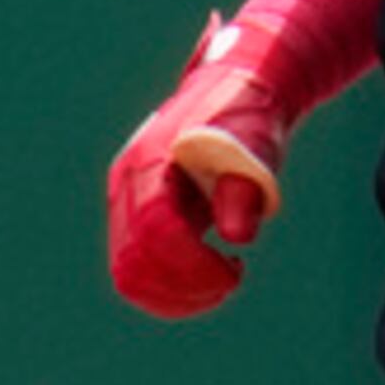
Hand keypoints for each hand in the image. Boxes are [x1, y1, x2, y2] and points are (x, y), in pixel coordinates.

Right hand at [107, 43, 290, 316]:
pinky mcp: (135, 214)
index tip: (235, 267)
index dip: (193, 264)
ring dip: (175, 294)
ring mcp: (126, 199)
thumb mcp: (258, 147)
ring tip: (221, 281)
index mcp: (152, 159)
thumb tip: (235, 235)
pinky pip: (136, 268)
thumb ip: (245, 188)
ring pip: (128, 274)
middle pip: (133, 262)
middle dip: (185, 286)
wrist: (235, 90)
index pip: (155, 231)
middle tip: (231, 278)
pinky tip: (209, 275)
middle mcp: (128, 181)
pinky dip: (169, 286)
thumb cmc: (250, 118)